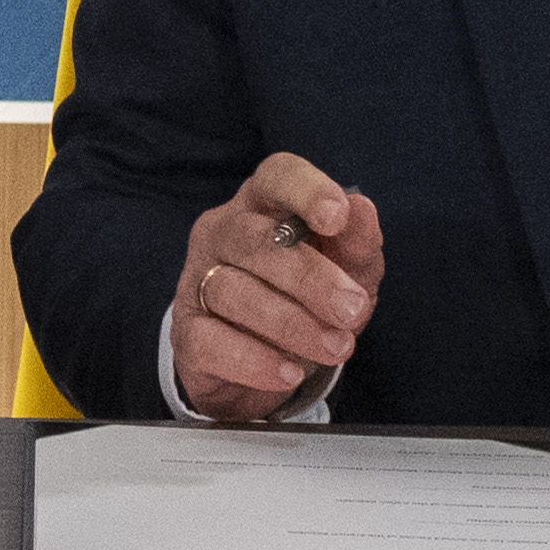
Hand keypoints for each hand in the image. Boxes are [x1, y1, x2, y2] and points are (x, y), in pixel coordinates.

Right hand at [167, 155, 382, 416]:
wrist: (264, 363)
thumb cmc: (308, 298)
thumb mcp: (349, 271)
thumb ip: (358, 243)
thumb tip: (362, 210)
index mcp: (265, 204)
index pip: (276, 177)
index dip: (306, 190)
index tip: (337, 217)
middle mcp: (223, 232)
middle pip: (254, 241)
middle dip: (309, 278)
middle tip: (352, 310)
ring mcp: (197, 279)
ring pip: (233, 292)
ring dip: (292, 325)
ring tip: (335, 348)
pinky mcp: (186, 331)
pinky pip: (211, 341)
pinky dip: (254, 360)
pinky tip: (288, 373)